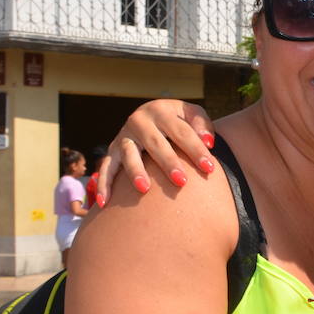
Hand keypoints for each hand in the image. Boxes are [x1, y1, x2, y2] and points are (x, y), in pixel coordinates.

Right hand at [96, 100, 216, 205]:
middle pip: (155, 143)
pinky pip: (106, 168)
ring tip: (145, 189)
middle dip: (168, 162)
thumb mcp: (192, 114)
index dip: (196, 149)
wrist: (153, 117)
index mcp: (161, 110)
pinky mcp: (113, 150)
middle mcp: (139, 121)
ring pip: (129, 154)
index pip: (182, 131)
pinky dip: (104, 184)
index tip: (210, 168)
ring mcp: (124, 136)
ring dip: (135, 171)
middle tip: (182, 181)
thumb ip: (202, 126)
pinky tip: (105, 203)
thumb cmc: (178, 121)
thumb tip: (208, 142)